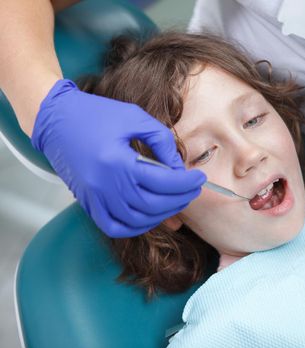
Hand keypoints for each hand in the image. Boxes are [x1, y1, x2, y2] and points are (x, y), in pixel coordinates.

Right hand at [32, 79, 205, 237]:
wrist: (56, 120)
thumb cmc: (97, 114)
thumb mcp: (136, 118)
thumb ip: (162, 142)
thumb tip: (179, 169)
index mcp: (118, 161)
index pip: (163, 182)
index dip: (186, 183)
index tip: (200, 178)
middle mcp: (105, 185)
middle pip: (154, 205)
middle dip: (180, 199)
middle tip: (193, 190)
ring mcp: (95, 198)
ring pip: (138, 220)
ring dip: (163, 214)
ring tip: (177, 200)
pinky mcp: (88, 204)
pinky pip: (116, 227)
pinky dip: (137, 226)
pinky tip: (152, 215)